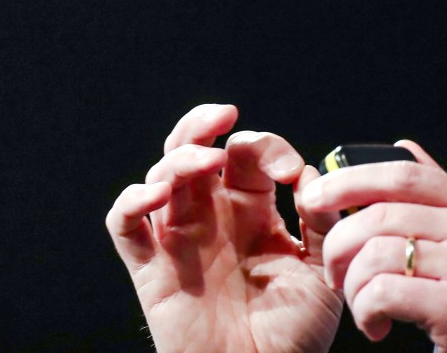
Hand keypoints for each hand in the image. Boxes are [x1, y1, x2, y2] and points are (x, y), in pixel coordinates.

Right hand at [105, 103, 341, 352]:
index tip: (287, 169)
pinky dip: (133, 201)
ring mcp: (178, 239)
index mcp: (252, 211)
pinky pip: (125, 224)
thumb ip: (321, 222)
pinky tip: (158, 194)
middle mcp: (212, 217)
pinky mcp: (149, 267)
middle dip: (204, 124)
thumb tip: (310, 175)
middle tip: (224, 116)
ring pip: (161, 174)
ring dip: (180, 156)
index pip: (246, 156)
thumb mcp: (321, 272)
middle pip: (194, 149)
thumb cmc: (293, 336)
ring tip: (206, 160)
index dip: (263, 147)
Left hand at [300, 140, 446, 351]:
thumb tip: (401, 146)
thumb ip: (437, 192)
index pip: (403, 174)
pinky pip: (385, 293)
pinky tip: (376, 324)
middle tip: (332, 270)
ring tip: (360, 303)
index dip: (351, 179)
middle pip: (380, 215)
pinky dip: (366, 310)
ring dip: (351, 284)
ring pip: (376, 255)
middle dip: (339, 242)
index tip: (315, 195)